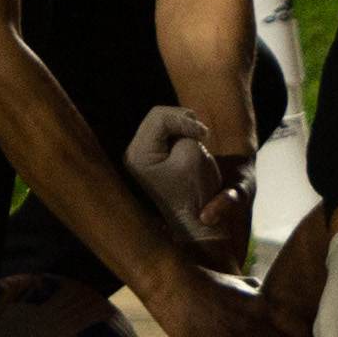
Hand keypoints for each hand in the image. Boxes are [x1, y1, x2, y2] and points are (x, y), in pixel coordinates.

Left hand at [129, 108, 252, 265]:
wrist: (198, 221)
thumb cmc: (198, 189)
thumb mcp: (193, 152)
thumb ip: (182, 127)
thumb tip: (176, 122)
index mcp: (139, 155)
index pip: (160, 116)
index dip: (186, 121)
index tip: (204, 136)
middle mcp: (133, 154)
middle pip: (157, 115)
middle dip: (183, 121)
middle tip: (201, 136)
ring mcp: (140, 156)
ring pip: (161, 121)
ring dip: (183, 127)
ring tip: (197, 141)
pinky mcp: (150, 157)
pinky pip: (165, 132)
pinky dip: (181, 133)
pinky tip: (190, 146)